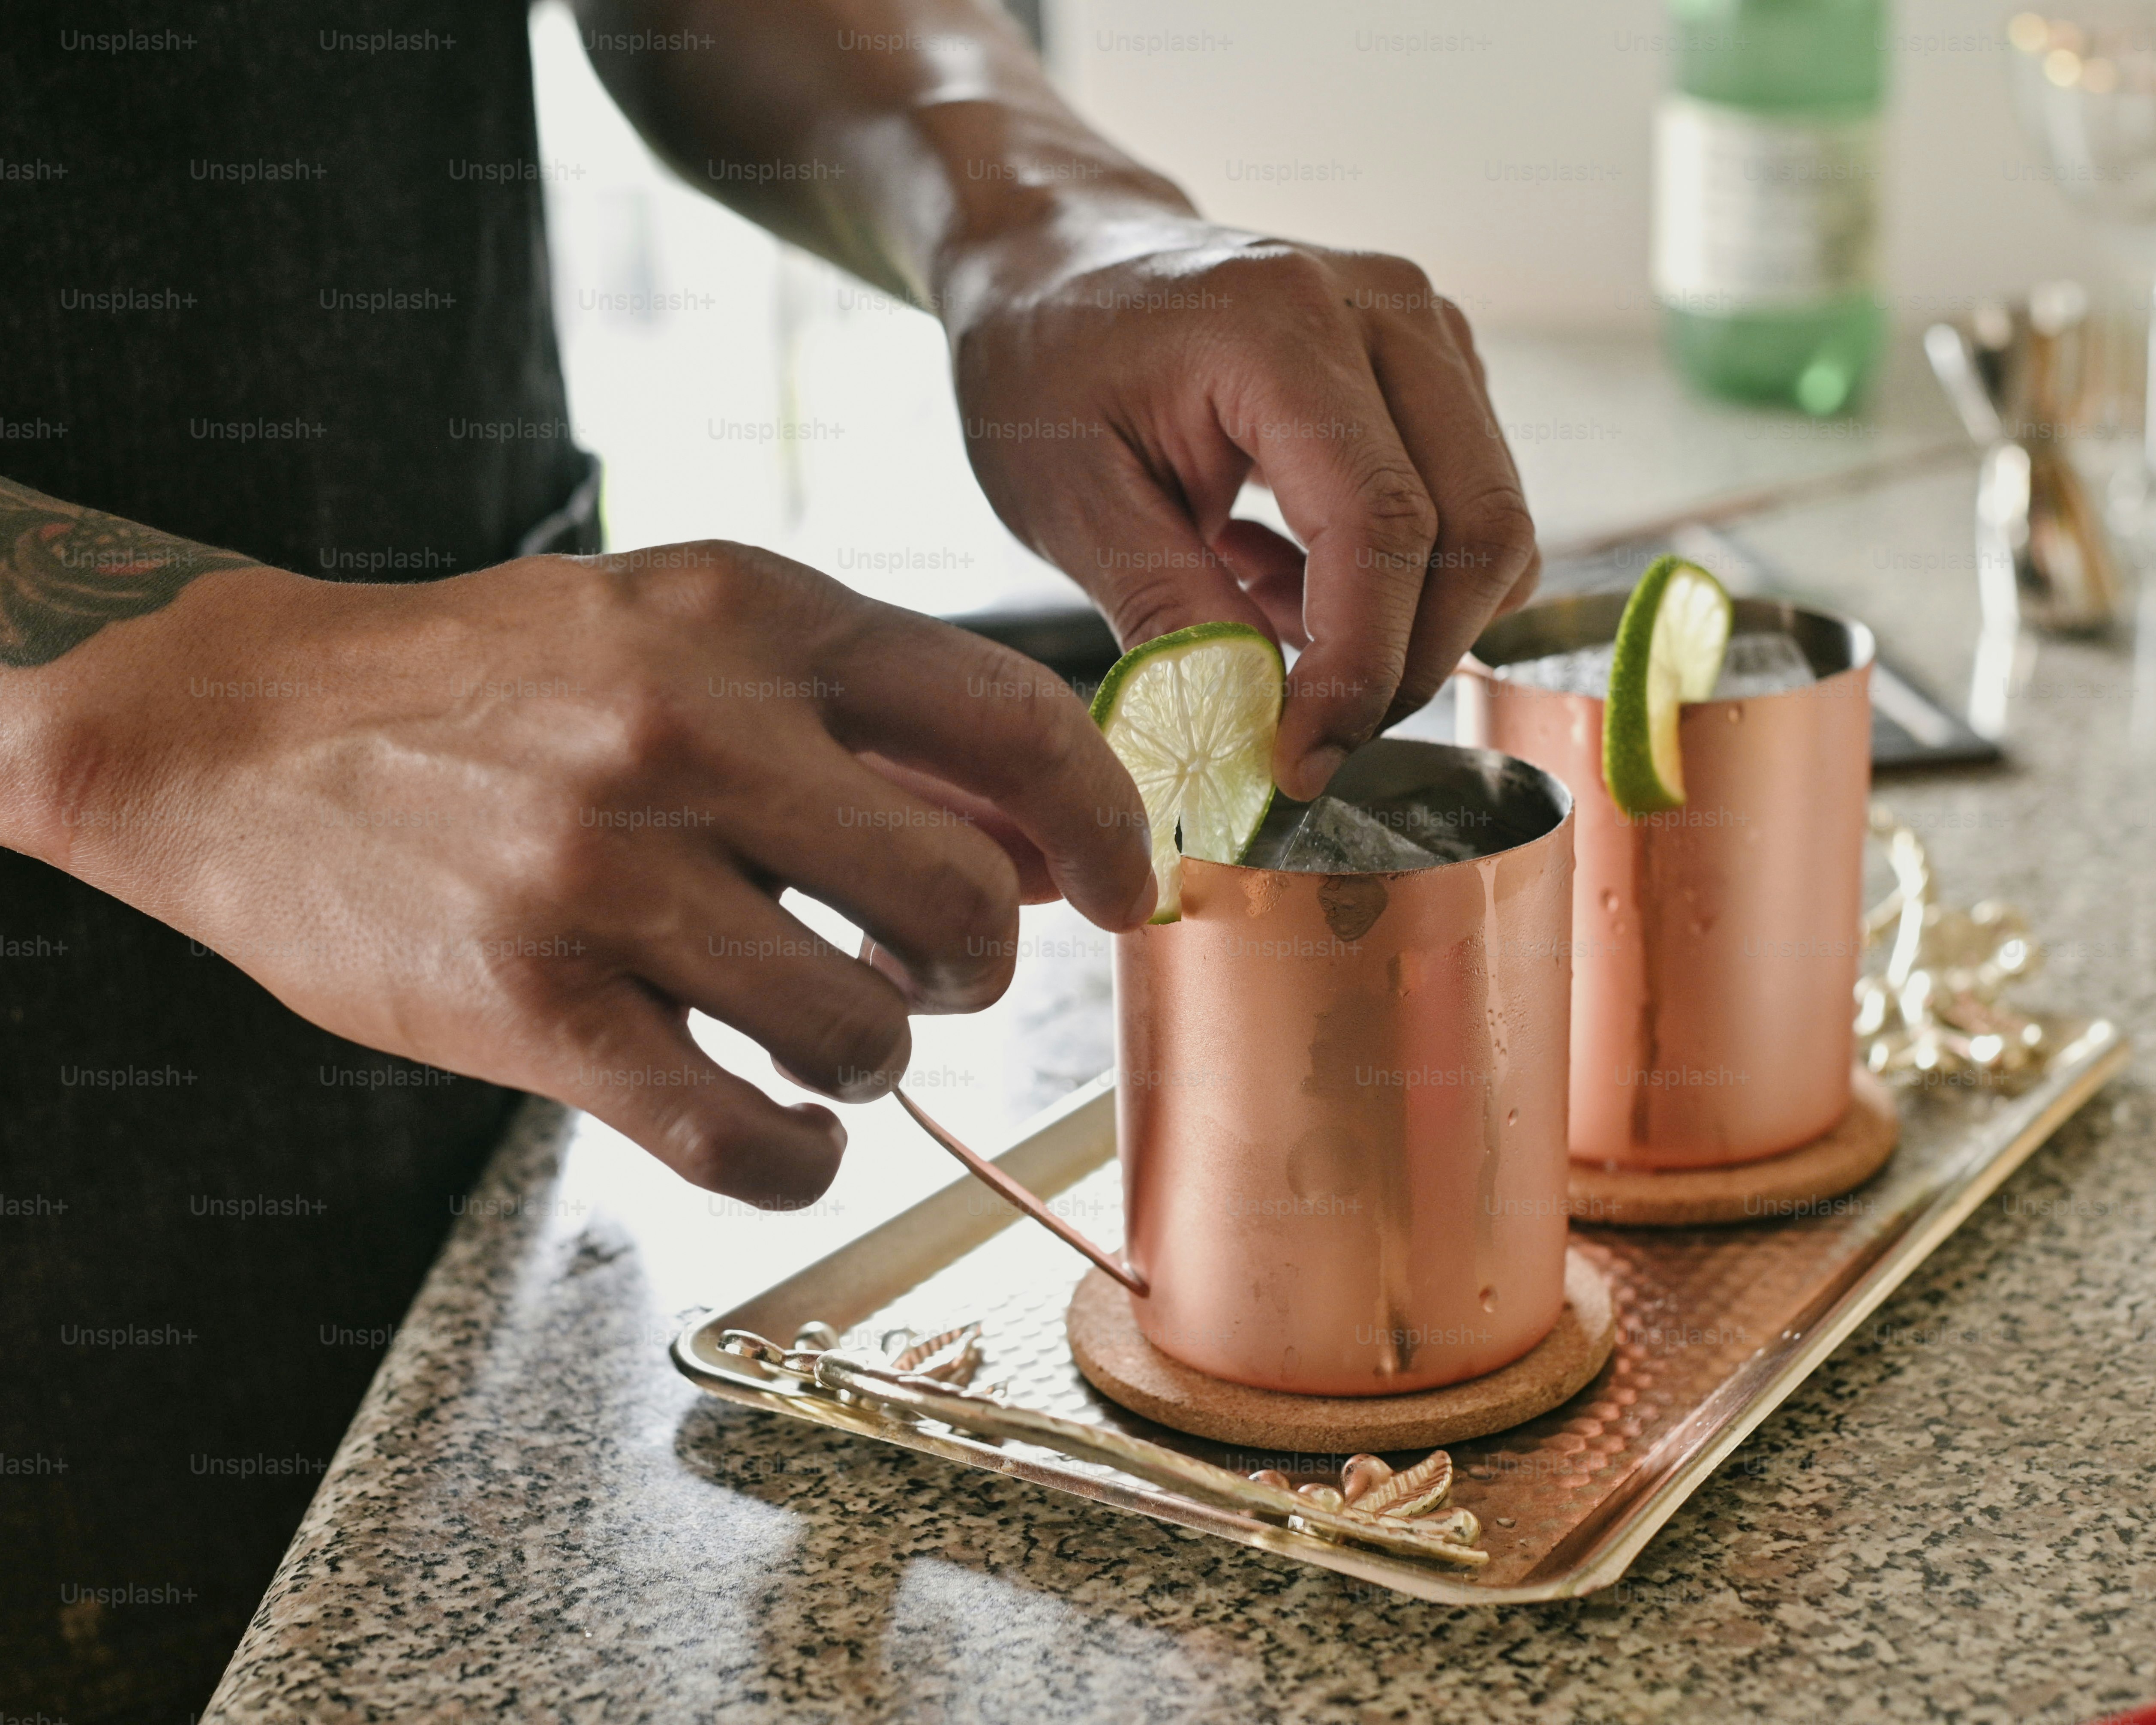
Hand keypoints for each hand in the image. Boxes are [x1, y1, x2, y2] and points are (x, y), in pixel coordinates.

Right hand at [39, 543, 1153, 1206]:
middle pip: (958, 903)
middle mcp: (693, 731)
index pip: (1014, 721)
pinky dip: (796, 1158)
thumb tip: (1033, 841)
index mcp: (754, 619)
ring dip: (870, 1061)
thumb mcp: (686, 630)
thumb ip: (867, 722)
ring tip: (814, 1036)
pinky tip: (777, 1127)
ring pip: (863, 1032)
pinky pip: (745, 1137)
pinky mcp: (532, 1004)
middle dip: (974, 968)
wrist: (244, 726)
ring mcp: (608, 871)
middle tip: (923, 972)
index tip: (1119, 892)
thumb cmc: (495, 683)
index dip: (1104, 827)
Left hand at [947, 213, 1539, 800]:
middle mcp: (1384, 311)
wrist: (1057, 256)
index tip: (1300, 762)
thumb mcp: (1067, 500)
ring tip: (1265, 627)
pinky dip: (1400, 584)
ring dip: (1406, 627)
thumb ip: (1169, 615)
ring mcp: (1426, 332)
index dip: (1359, 667)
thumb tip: (1257, 728)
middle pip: (1479, 530)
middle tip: (1303, 736)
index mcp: (1281, 326)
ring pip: (1493, 531)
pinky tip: (1283, 578)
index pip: (1383, 525)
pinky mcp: (1435, 369)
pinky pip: (1467, 511)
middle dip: (1406, 665)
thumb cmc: (1043, 362)